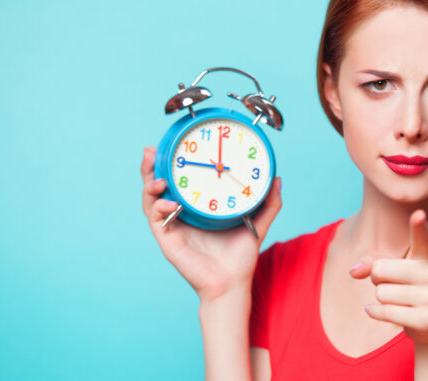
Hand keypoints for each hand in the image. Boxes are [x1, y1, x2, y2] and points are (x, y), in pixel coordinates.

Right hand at [141, 146, 282, 302]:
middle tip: (151, 152)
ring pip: (150, 200)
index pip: (179, 180)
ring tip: (158, 178)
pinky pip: (156, 220)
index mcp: (196, 207)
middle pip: (157, 186)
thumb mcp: (257, 222)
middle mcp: (180, 214)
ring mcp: (172, 227)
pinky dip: (159, 208)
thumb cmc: (241, 256)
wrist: (232, 283)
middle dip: (151, 168)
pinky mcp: (168, 240)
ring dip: (149, 185)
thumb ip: (269, 202)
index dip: (171, 163)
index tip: (172, 144)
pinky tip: (170, 203)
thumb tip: (278, 178)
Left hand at [349, 210, 427, 345]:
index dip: (419, 226)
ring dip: (381, 299)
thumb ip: (371, 264)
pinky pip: (385, 312)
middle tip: (393, 284)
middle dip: (377, 279)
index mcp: (427, 256)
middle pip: (379, 269)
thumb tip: (353, 271)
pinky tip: (383, 312)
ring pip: (381, 293)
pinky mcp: (427, 318)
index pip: (422, 238)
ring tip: (399, 301)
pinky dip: (376, 313)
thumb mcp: (391, 271)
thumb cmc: (408, 287)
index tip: (419, 214)